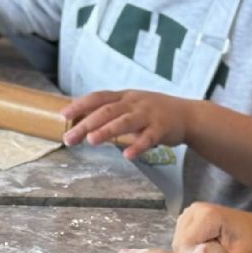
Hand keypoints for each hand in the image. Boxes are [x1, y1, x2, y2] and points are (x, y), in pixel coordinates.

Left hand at [61, 89, 193, 159]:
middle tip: (69, 137)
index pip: (98, 98)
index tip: (63, 115)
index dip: (79, 105)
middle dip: (86, 124)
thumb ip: (110, 112)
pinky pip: (148, 138)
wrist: (188, 115)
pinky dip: (138, 146)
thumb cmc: (152, 112)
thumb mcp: (130, 106)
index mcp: (124, 97)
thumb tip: (81, 123)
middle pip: (106, 111)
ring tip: (92, 141)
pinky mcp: (162, 129)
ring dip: (107, 131)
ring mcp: (148, 114)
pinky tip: (128, 156)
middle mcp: (134, 103)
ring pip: (125, 122)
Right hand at [173, 202, 251, 252]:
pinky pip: (180, 237)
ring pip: (178, 240)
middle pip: (179, 242)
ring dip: (190, 251)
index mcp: (207, 215)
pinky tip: (204, 247)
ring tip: (209, 252)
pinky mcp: (187, 215)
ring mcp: (189, 211)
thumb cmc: (249, 242)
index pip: (185, 244)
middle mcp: (194, 209)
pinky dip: (190, 246)